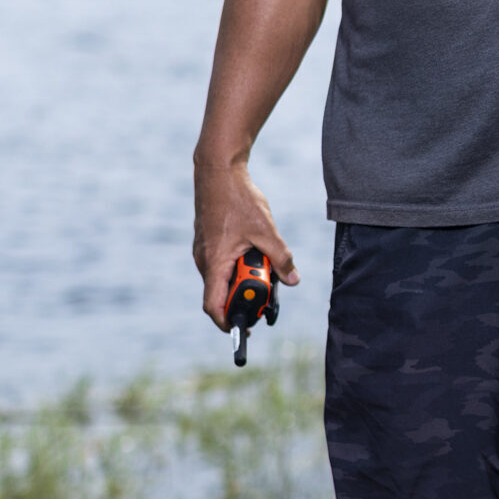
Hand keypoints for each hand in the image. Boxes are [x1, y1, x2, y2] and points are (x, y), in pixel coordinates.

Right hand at [193, 160, 298, 331]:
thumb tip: (293, 280)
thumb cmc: (238, 198)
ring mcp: (204, 250)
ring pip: (223, 276)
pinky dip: (238, 263)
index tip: (245, 328)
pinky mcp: (209, 241)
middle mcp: (204, 260)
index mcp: (214, 263)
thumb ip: (281, 257)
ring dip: (243, 276)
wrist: (219, 170)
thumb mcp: (266, 229)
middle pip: (221, 292)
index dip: (228, 321)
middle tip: (268, 291)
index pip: (213, 305)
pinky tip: (255, 249)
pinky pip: (222, 262)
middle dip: (244, 295)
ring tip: (265, 264)